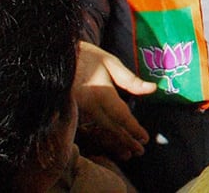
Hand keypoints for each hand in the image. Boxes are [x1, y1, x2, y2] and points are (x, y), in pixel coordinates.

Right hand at [73, 42, 155, 160]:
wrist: (57, 56)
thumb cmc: (87, 57)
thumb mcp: (111, 62)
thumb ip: (130, 80)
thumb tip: (152, 89)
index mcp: (100, 93)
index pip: (121, 116)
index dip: (133, 129)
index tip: (145, 139)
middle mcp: (88, 106)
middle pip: (111, 127)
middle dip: (126, 140)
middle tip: (140, 151)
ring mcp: (79, 110)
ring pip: (100, 129)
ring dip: (115, 141)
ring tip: (128, 152)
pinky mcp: (73, 110)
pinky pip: (91, 125)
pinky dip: (103, 134)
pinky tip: (111, 140)